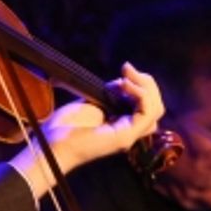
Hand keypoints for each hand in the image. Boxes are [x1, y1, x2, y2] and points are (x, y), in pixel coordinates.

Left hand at [11, 63, 163, 193]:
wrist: (54, 142)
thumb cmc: (67, 124)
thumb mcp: (93, 100)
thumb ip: (112, 93)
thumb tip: (124, 82)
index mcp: (124, 123)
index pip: (148, 103)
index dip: (140, 84)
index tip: (124, 70)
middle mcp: (130, 131)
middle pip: (156, 105)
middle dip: (146, 82)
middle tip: (127, 69)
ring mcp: (130, 135)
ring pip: (156, 109)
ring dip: (144, 87)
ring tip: (126, 78)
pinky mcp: (126, 137)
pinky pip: (148, 113)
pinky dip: (141, 95)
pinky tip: (125, 86)